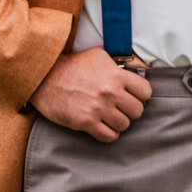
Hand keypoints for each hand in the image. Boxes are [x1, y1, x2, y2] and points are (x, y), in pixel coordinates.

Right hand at [31, 47, 152, 142]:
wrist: (45, 77)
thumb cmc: (73, 66)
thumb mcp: (98, 55)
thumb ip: (118, 62)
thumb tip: (135, 65)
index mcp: (116, 75)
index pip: (145, 91)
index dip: (141, 95)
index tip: (134, 96)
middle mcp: (110, 92)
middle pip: (137, 111)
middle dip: (131, 110)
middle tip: (122, 107)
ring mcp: (98, 108)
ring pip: (124, 125)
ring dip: (119, 122)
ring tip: (111, 116)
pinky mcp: (85, 122)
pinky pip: (109, 136)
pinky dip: (109, 134)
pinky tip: (103, 126)